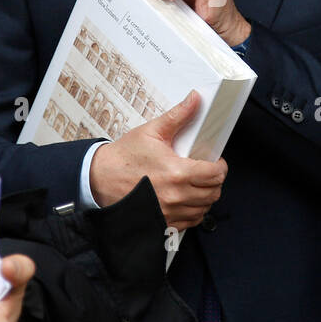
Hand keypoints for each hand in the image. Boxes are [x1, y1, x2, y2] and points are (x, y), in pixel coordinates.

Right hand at [90, 90, 226, 229]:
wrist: (100, 178)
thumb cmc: (124, 157)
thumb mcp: (152, 131)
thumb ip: (178, 115)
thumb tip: (195, 100)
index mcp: (177, 172)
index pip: (215, 174)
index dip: (220, 167)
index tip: (215, 162)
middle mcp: (175, 195)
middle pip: (213, 193)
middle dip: (215, 181)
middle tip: (207, 172)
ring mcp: (169, 211)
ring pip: (204, 209)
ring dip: (205, 197)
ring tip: (197, 185)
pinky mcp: (163, 222)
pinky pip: (190, 222)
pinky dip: (193, 211)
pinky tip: (187, 199)